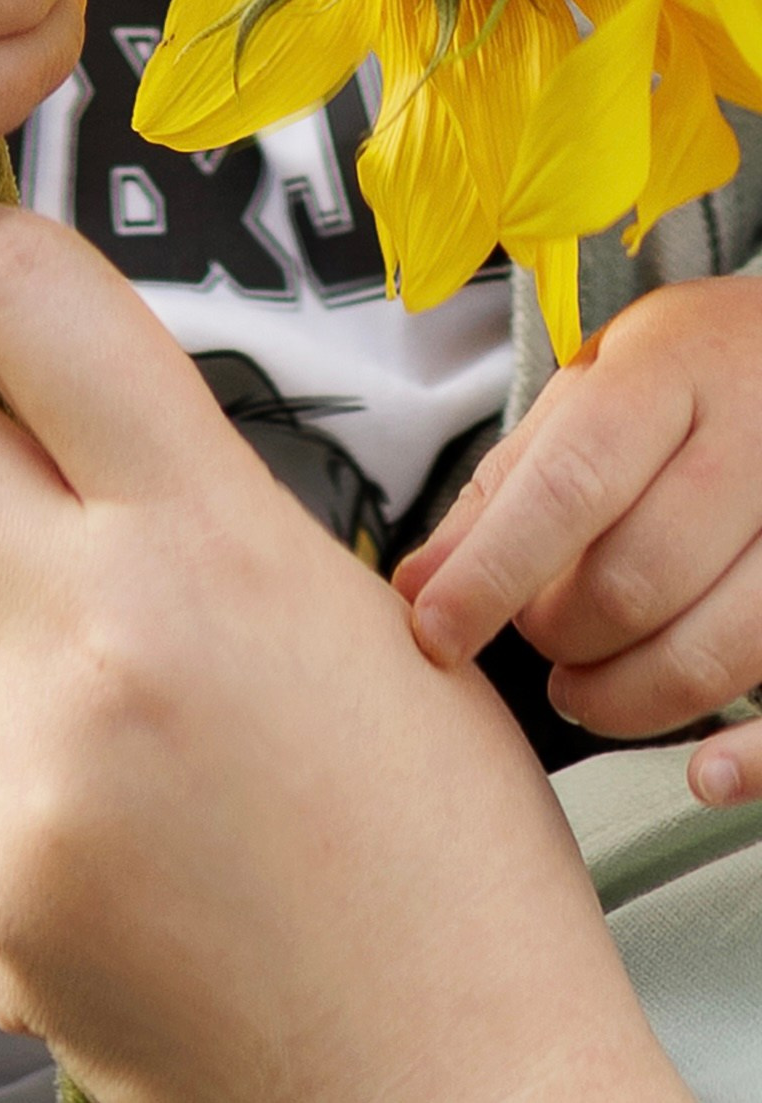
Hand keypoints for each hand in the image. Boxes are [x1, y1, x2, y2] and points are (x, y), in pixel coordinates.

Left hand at [0, 203, 690, 1102]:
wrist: (446, 1070)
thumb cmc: (440, 851)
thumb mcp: (353, 610)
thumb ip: (200, 503)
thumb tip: (71, 425)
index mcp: (216, 543)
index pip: (29, 307)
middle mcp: (99, 644)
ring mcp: (23, 776)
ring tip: (93, 705)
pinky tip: (94, 818)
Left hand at [394, 277, 761, 808]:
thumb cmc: (685, 377)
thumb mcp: (590, 393)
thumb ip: (504, 489)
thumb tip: (416, 586)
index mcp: (670, 373)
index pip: (571, 486)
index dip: (494, 572)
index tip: (435, 632)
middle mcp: (756, 436)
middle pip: (639, 577)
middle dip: (561, 633)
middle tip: (538, 634)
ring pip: (720, 646)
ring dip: (630, 696)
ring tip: (585, 688)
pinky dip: (752, 757)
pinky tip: (703, 771)